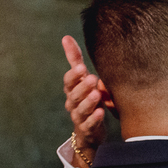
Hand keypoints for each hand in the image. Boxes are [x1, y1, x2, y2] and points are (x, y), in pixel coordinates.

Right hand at [62, 36, 108, 158]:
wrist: (90, 130)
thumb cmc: (86, 99)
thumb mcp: (82, 80)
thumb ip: (75, 60)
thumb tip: (66, 37)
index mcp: (71, 90)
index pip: (69, 82)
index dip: (74, 75)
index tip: (82, 68)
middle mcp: (73, 103)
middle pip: (74, 95)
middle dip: (82, 87)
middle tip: (92, 78)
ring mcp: (79, 117)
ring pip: (81, 110)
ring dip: (88, 102)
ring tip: (97, 94)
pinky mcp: (87, 129)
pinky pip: (89, 124)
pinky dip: (94, 119)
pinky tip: (101, 113)